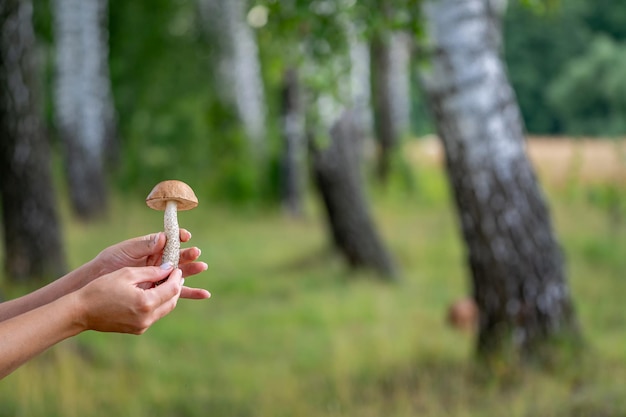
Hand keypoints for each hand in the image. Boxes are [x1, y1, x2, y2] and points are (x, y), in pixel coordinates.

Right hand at [75, 265, 184, 333]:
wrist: (81, 311)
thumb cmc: (101, 289)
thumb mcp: (127, 274)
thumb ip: (151, 272)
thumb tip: (169, 269)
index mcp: (146, 302)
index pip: (172, 289)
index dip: (176, 277)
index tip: (177, 268)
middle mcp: (147, 317)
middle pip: (172, 301)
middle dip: (175, 287)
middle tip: (175, 274)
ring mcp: (142, 326)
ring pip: (165, 309)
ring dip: (168, 296)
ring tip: (167, 282)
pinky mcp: (137, 330)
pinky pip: (154, 315)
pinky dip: (158, 304)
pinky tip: (155, 293)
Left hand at [93, 230, 209, 298]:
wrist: (95, 283)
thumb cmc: (109, 262)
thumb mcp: (126, 251)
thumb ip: (145, 245)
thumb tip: (163, 237)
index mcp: (151, 248)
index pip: (169, 240)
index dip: (178, 237)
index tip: (185, 236)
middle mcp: (158, 262)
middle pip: (178, 257)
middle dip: (188, 255)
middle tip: (196, 253)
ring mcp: (159, 276)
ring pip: (179, 273)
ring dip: (191, 271)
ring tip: (202, 267)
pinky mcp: (158, 291)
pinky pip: (176, 292)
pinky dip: (190, 292)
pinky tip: (203, 294)